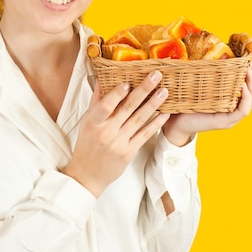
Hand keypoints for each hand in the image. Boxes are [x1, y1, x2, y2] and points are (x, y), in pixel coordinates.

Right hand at [63, 71, 169, 196]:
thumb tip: (101, 78)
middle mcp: (107, 132)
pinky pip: (144, 135)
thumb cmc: (86, 145)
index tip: (128, 81)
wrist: (87, 175)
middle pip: (127, 108)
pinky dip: (155, 123)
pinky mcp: (129, 152)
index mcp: (93, 122)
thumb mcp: (86, 122)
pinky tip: (165, 113)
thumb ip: (96, 101)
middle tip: (156, 75)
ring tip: (164, 91)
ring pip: (139, 119)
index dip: (116, 94)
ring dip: (153, 104)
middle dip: (143, 89)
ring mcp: (119, 142)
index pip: (105, 105)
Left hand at [163, 62, 251, 145]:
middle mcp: (235, 110)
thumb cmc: (187, 101)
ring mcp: (232, 118)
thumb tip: (220, 53)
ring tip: (248, 71)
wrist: (175, 122)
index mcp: (233, 101)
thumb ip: (211, 74)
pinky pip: (243, 110)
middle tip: (250, 64)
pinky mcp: (225, 122)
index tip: (249, 60)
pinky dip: (245, 97)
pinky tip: (242, 85)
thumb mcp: (203, 85)